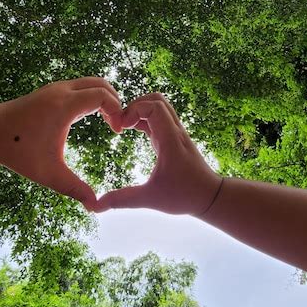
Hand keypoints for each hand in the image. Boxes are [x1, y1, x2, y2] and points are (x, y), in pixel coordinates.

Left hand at [0, 77, 122, 209]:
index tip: (118, 132)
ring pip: (91, 83)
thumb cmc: (16, 151)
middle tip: (118, 126)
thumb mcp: (48, 174)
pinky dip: (92, 97)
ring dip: (104, 99)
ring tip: (109, 123)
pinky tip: (92, 119)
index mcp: (64, 105)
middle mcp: (61, 91)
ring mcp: (55, 88)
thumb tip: (95, 207)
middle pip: (101, 83)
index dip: (118, 111)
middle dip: (115, 102)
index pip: (103, 96)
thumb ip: (74, 189)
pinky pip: (80, 87)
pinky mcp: (51, 92)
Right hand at [94, 93, 221, 214]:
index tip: (120, 128)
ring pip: (159, 106)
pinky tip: (131, 131)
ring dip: (139, 111)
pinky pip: (159, 118)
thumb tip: (96, 206)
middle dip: (134, 105)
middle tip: (120, 124)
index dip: (133, 110)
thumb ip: (122, 200)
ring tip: (123, 127)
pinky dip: (143, 119)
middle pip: (156, 99)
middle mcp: (175, 132)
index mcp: (171, 141)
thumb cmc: (184, 196)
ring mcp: (176, 133)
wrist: (211, 197)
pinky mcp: (174, 138)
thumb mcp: (150, 199)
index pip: (154, 107)